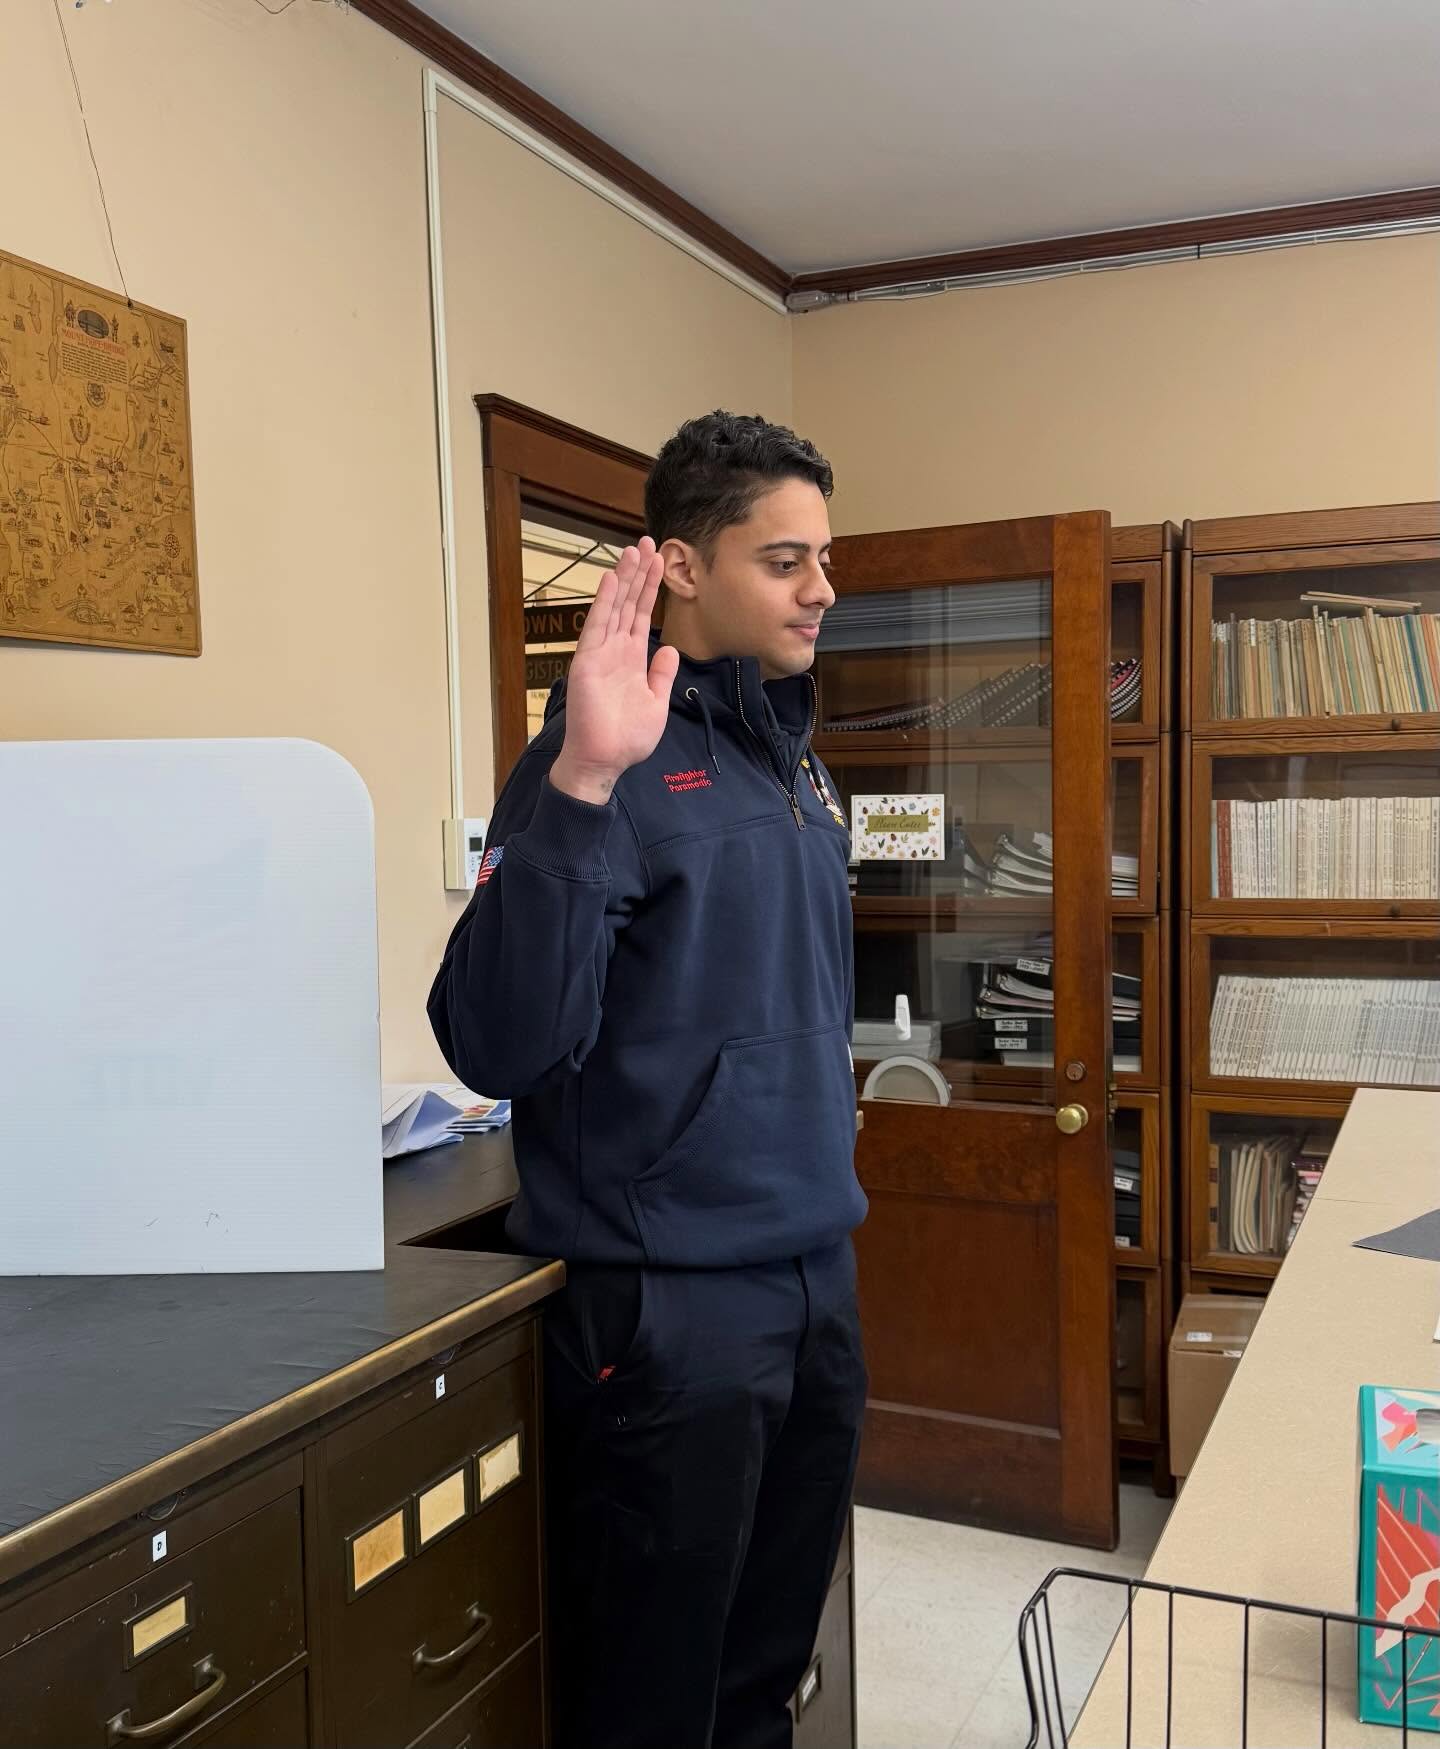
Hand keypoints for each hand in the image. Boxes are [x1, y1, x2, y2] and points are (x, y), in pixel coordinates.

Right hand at [550, 538, 679, 804]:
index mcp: (632, 659)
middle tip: (647, 543)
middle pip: (628, 604)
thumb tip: (670, 649)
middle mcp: (615, 651)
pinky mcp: (587, 662)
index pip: (642, 616)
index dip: (650, 589)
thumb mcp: (656, 703)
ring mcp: (600, 653)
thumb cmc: (628, 738)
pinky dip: (604, 602)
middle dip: (638, 574)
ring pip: (614, 608)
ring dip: (623, 579)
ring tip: (632, 550)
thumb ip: (661, 675)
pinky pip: (597, 626)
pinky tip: (611, 578)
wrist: (605, 761)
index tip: (658, 562)